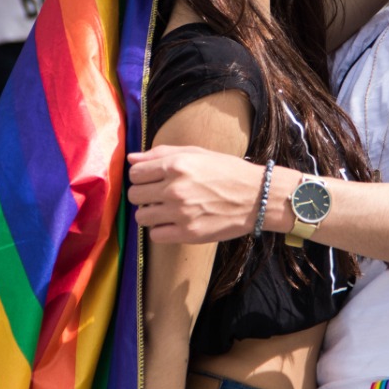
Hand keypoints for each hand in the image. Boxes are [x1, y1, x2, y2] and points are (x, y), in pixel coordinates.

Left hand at [127, 145, 262, 242]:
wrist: (257, 196)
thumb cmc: (227, 171)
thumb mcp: (196, 153)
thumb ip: (161, 154)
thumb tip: (131, 158)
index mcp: (176, 165)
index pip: (135, 173)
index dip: (141, 176)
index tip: (152, 179)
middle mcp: (175, 188)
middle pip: (134, 195)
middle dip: (144, 194)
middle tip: (159, 195)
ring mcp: (181, 213)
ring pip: (141, 216)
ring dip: (151, 213)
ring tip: (167, 209)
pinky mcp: (188, 234)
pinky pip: (155, 235)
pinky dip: (162, 230)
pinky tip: (175, 222)